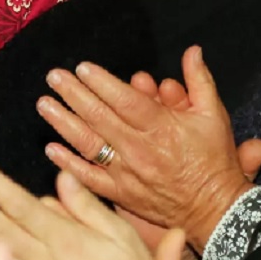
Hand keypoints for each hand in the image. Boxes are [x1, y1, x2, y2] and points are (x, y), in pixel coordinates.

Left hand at [37, 45, 259, 250]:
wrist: (216, 209)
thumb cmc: (214, 160)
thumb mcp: (214, 115)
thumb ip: (200, 80)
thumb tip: (193, 50)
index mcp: (162, 128)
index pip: (125, 101)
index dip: (102, 83)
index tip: (82, 67)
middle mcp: (140, 149)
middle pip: (100, 117)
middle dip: (74, 94)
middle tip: (54, 77)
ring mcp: (128, 173)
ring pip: (90, 145)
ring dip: (64, 123)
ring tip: (44, 104)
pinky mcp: (121, 194)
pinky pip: (90, 178)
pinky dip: (68, 164)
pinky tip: (50, 149)